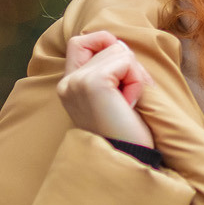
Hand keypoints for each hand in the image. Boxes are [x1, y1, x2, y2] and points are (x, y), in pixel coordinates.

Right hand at [57, 30, 154, 147]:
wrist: (127, 162)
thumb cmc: (126, 134)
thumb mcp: (112, 97)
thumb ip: (109, 70)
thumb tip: (120, 44)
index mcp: (68, 86)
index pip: (79, 42)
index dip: (105, 45)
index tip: (120, 76)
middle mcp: (67, 82)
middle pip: (108, 44)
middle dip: (128, 66)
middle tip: (128, 99)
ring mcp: (77, 82)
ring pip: (119, 50)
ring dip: (134, 76)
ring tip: (127, 105)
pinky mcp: (92, 83)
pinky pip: (126, 61)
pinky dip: (136, 81)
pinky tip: (129, 105)